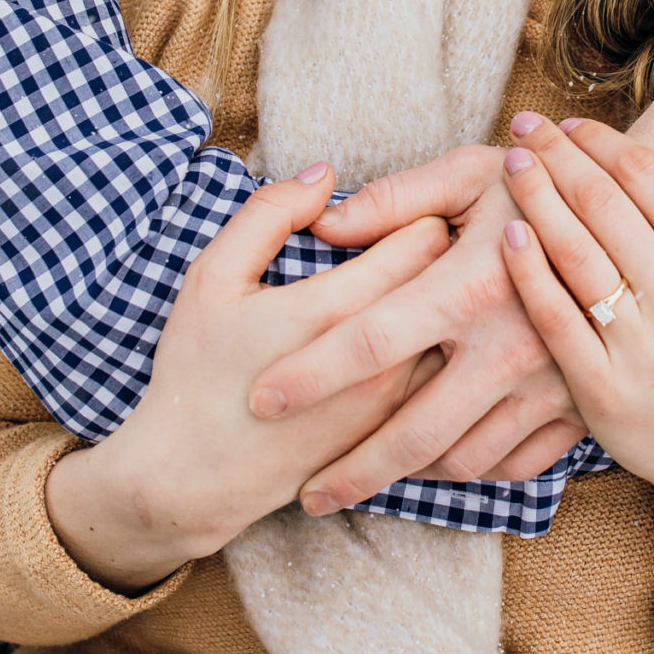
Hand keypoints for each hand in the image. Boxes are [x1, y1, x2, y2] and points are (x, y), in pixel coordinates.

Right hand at [45, 166, 447, 589]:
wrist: (193, 479)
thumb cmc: (197, 369)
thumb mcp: (214, 277)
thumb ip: (271, 214)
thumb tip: (326, 174)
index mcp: (339, 309)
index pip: (426, 235)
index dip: (420, 210)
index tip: (399, 211)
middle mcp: (383, 360)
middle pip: (453, 281)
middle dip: (445, 251)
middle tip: (420, 239)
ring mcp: (397, 406)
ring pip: (460, 334)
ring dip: (449, 305)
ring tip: (425, 290)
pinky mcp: (398, 438)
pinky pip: (447, 382)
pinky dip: (442, 353)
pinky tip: (415, 341)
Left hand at [261, 148, 584, 511]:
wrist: (650, 214)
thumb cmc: (546, 182)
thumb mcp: (473, 172)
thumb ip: (396, 199)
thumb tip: (323, 227)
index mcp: (469, 285)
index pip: (369, 342)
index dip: (309, 375)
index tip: (262, 400)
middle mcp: (509, 345)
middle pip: (413, 434)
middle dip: (352, 472)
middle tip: (307, 496)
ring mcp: (550, 384)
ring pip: (465, 460)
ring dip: (411, 478)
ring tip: (368, 479)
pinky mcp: (581, 406)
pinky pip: (518, 464)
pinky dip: (475, 471)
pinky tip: (439, 464)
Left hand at [499, 115, 653, 628]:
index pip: (647, 178)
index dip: (602, 142)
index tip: (571, 123)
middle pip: (602, 206)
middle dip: (558, 155)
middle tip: (526, 125)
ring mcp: (639, 346)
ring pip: (573, 252)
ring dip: (535, 197)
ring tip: (514, 164)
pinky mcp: (599, 387)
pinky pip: (552, 315)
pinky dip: (526, 269)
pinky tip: (507, 231)